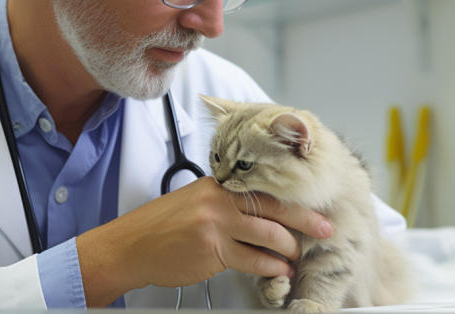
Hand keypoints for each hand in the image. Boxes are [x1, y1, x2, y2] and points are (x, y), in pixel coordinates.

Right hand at [75, 176, 332, 305]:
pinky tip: (278, 270)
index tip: (312, 205)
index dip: (291, 198)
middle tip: (323, 229)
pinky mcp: (212, 250)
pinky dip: (270, 266)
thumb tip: (257, 211)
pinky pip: (252, 259)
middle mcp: (217, 200)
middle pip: (272, 208)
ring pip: (267, 235)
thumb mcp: (192, 200)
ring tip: (296, 256)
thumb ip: (223, 202)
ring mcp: (215, 224)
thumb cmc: (159, 227)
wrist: (131, 246)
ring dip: (288, 249)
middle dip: (304, 221)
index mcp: (215, 184)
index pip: (262, 187)